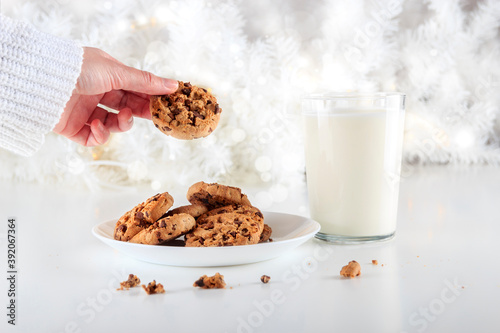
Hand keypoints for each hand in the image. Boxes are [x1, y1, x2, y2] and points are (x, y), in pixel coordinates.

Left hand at [53, 47, 177, 145]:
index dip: (151, 97)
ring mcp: (86, 111)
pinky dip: (100, 134)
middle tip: (156, 117)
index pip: (134, 89)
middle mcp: (96, 93)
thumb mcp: (117, 72)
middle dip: (140, 112)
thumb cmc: (79, 69)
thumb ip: (145, 82)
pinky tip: (98, 125)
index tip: (167, 104)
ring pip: (113, 125)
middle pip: (127, 107)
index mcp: (106, 76)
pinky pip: (94, 138)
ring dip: (122, 123)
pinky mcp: (75, 129)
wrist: (46, 82)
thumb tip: (173, 85)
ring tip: (122, 117)